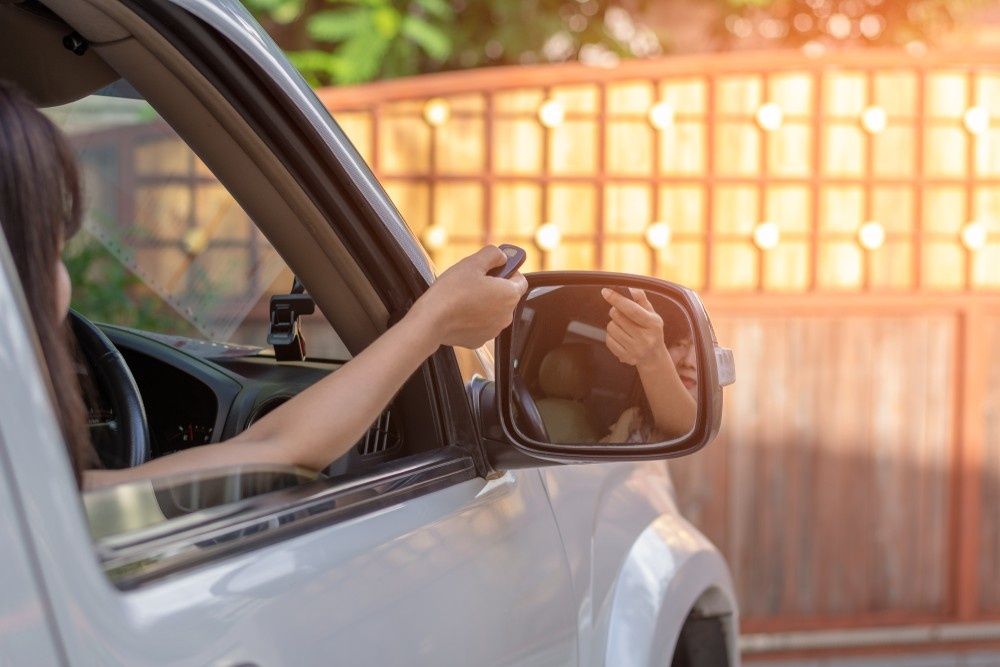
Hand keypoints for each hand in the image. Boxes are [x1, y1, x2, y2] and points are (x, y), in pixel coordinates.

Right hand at [410, 246, 527, 348]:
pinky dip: (473, 318)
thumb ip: (493, 254)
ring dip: (484, 303)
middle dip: (493, 287)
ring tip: (463, 296)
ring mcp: (493, 330)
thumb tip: (502, 256)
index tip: (495, 267)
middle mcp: (506, 315)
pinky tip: (459, 311)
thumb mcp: (473, 262)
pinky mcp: (479, 340)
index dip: (508, 270)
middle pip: (506, 296)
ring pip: (493, 311)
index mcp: (509, 295)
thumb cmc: (452, 291)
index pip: (520, 279)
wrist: (431, 320)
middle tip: (474, 280)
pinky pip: (480, 324)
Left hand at [600, 287, 666, 368]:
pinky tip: (621, 337)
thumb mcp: (651, 314)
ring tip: (623, 327)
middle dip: (615, 310)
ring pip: (611, 327)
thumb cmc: (651, 330)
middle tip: (621, 312)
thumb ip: (641, 299)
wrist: (654, 357)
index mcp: (653, 324)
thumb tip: (630, 287)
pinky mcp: (626, 357)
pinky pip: (608, 340)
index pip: (631, 310)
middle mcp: (645, 338)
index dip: (617, 299)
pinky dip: (611, 335)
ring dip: (613, 323)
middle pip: (618, 316)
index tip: (605, 291)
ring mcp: (635, 350)